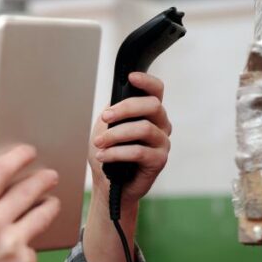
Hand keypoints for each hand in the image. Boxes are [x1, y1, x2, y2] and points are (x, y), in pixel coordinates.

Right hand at [0, 145, 59, 261]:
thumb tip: (12, 180)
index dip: (17, 157)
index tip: (29, 150)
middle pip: (27, 190)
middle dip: (43, 179)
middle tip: (52, 175)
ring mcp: (8, 246)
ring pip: (42, 214)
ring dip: (50, 205)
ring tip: (52, 202)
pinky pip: (32, 246)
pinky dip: (27, 246)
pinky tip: (16, 252)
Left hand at [89, 72, 171, 204]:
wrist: (108, 184)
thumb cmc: (109, 153)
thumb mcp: (107, 127)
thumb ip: (114, 112)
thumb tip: (114, 103)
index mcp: (150, 113)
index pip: (156, 90)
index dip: (146, 81)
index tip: (130, 77)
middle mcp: (161, 125)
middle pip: (152, 105)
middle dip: (125, 109)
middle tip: (104, 118)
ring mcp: (162, 142)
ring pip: (144, 128)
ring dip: (116, 134)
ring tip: (98, 143)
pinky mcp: (159, 161)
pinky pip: (139, 151)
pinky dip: (117, 153)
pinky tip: (103, 156)